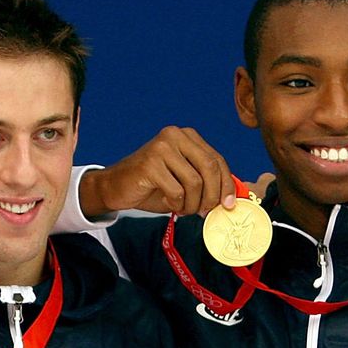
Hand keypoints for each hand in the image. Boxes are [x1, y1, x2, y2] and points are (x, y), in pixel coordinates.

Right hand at [77, 126, 234, 217]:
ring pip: (195, 182)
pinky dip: (176, 204)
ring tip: (183, 209)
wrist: (116, 187)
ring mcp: (162, 147)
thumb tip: (231, 199)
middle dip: (212, 196)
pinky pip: (177, 191)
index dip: (227, 185)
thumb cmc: (153, 185)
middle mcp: (175, 136)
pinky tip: (169, 204)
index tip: (229, 204)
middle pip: (210, 169)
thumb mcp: (184, 180)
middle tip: (206, 212)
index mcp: (187, 136)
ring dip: (192, 203)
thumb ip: (206, 182)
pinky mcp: (150, 163)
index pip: (217, 160)